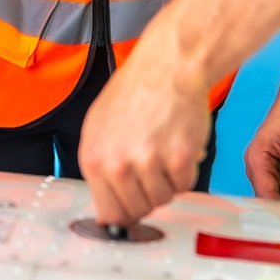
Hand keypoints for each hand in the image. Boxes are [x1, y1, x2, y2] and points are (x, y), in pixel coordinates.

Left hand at [78, 48, 210, 226]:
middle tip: (153, 166)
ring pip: (163, 200)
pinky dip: (186, 170)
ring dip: (168, 181)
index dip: (125, 212)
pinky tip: (178, 144)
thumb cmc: (136, 92)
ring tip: (164, 150)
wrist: (168, 66)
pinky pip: (185, 185)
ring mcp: (147, 163)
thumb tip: (107, 210)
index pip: (109, 213)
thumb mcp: (100, 128)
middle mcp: (117, 164)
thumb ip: (101, 168)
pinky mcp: (178, 158)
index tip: (135, 206)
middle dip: (148, 194)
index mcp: (93, 159)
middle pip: (138, 210)